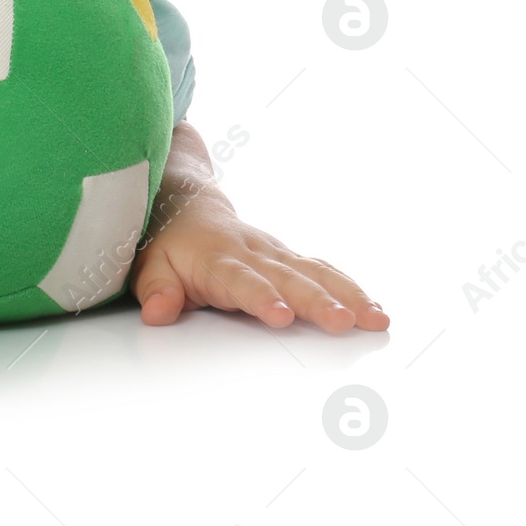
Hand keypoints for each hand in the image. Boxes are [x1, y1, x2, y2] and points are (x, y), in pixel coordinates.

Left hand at [132, 193, 389, 332]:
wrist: (185, 202)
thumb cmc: (168, 241)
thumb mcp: (149, 263)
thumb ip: (155, 289)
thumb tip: (158, 314)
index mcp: (218, 258)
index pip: (241, 280)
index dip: (261, 297)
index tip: (281, 315)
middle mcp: (253, 253)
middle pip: (289, 278)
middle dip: (317, 301)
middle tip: (343, 323)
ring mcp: (276, 253)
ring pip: (315, 272)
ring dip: (347, 295)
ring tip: (376, 318)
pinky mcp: (290, 257)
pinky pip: (324, 270)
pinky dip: (351, 288)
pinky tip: (376, 309)